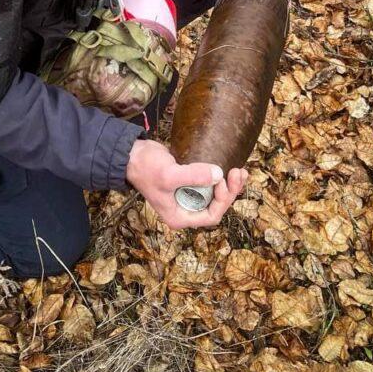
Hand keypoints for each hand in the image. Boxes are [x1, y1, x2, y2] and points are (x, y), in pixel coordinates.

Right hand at [125, 139, 246, 230]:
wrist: (132, 154)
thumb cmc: (146, 169)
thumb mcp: (169, 175)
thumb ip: (194, 176)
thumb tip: (218, 174)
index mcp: (180, 216)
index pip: (211, 216)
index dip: (222, 201)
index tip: (222, 181)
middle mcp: (186, 209)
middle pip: (217, 205)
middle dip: (230, 191)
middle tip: (238, 173)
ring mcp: (188, 196)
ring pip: (216, 195)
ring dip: (229, 184)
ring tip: (240, 171)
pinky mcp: (189, 182)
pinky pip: (210, 183)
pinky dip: (221, 177)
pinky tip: (230, 167)